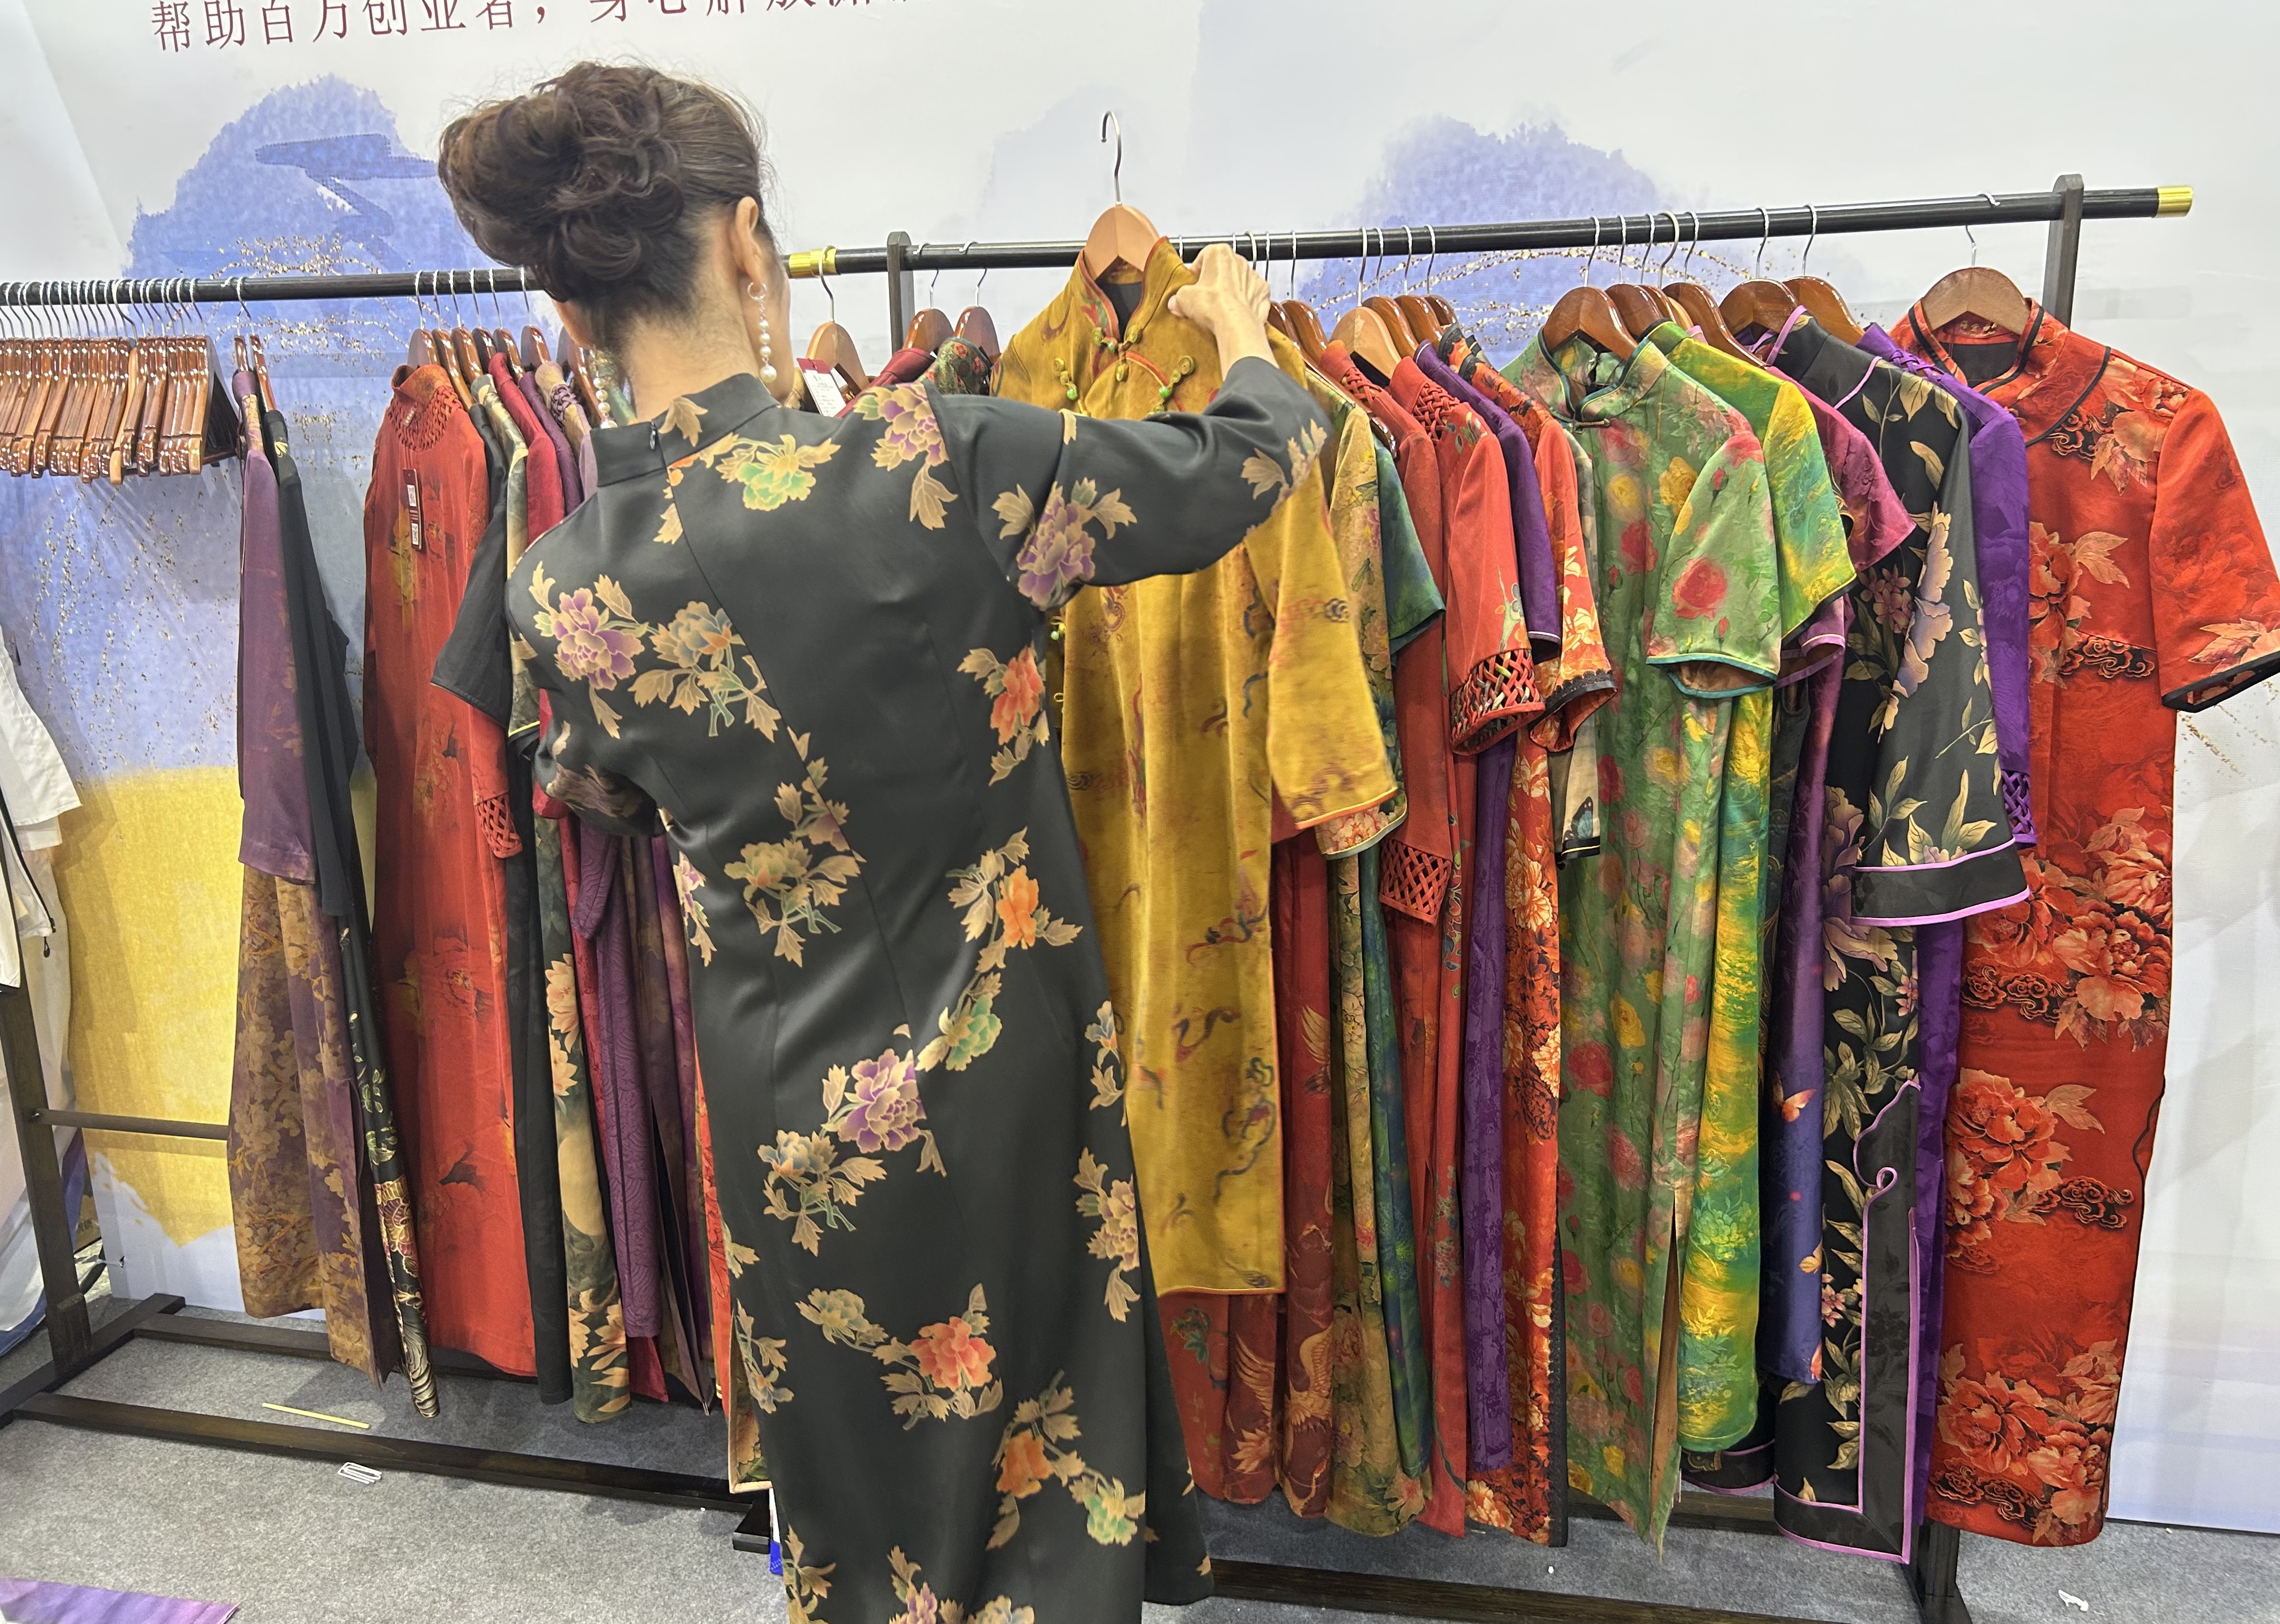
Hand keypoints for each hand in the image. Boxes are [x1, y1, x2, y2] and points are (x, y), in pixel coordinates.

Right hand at [1170, 243, 1274, 369]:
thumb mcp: (1184, 298)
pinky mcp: (1263, 292)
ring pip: (1238, 281)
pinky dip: (1244, 302)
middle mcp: (1238, 260)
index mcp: (1219, 253)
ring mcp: (1253, 276)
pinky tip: (1234, 313)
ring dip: (1229, 291)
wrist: (1235, 324)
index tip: (1192, 283)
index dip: (1196, 271)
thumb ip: (1179, 296)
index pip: (1203, 257)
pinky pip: (1251, 294)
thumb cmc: (1214, 305)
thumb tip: (1176, 302)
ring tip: (1218, 308)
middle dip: (1213, 281)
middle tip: (1203, 297)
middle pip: (1222, 268)